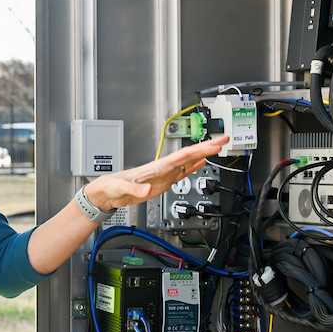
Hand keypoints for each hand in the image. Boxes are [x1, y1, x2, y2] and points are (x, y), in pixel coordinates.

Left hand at [85, 137, 229, 210]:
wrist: (107, 192)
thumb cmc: (112, 186)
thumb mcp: (122, 188)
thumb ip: (136, 189)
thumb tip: (149, 190)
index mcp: (156, 167)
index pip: (183, 155)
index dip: (200, 149)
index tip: (215, 143)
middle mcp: (162, 168)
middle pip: (189, 154)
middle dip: (207, 146)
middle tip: (225, 139)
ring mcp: (163, 174)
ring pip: (188, 161)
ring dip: (203, 154)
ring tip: (218, 147)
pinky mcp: (162, 182)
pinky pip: (181, 172)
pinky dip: (193, 167)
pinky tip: (201, 163)